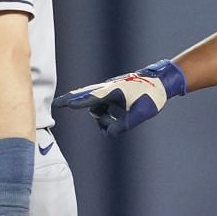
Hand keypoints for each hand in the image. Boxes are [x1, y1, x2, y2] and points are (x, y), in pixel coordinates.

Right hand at [54, 59, 185, 135]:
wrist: (161, 82)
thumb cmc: (151, 96)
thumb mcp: (140, 114)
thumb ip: (123, 126)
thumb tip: (108, 133)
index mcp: (114, 91)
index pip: (92, 97)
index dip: (79, 102)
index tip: (67, 104)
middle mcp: (108, 89)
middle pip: (85, 95)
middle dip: (70, 100)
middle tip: (56, 104)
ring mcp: (110, 91)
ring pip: (97, 107)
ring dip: (102, 118)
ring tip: (117, 123)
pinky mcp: (113, 94)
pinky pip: (102, 106)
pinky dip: (104, 114)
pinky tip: (112, 121)